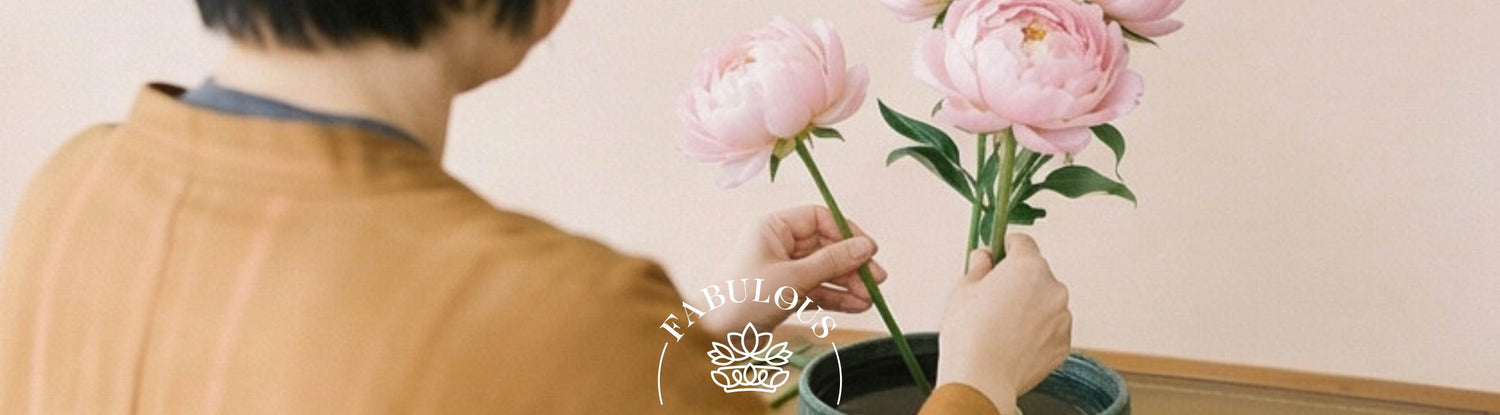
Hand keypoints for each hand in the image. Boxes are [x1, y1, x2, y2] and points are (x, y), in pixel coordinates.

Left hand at [698, 205, 887, 335]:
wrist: (714, 337)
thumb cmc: (746, 299)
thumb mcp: (794, 278)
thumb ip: (832, 262)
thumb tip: (867, 247)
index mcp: (773, 227)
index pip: (819, 218)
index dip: (846, 233)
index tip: (869, 251)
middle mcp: (778, 244)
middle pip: (825, 246)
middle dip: (851, 264)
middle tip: (877, 280)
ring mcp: (782, 269)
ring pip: (824, 270)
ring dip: (847, 283)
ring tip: (870, 299)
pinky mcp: (785, 293)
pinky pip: (817, 289)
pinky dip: (835, 297)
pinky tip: (857, 306)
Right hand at [936, 234, 1070, 411]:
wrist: (982, 377)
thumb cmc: (970, 334)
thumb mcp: (964, 288)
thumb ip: (979, 266)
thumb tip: (984, 258)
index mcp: (1029, 267)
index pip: (1023, 243)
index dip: (1007, 247)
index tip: (999, 253)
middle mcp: (1053, 288)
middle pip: (1036, 274)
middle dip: (1018, 281)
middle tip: (993, 298)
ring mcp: (1062, 317)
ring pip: (1045, 303)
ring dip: (1030, 307)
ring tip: (1002, 326)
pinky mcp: (1063, 343)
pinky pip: (1050, 329)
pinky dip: (1037, 331)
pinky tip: (1014, 341)